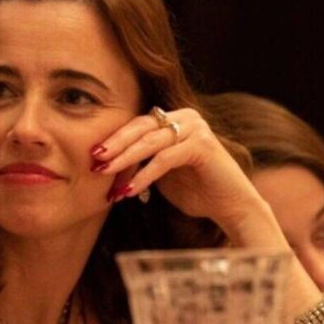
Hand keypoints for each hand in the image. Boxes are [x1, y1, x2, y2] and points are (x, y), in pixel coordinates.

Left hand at [92, 107, 263, 230]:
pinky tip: (129, 189)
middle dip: (114, 145)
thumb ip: (139, 163)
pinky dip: (145, 174)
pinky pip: (165, 159)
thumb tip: (104, 165)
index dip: (113, 140)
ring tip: (105, 173)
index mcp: (174, 119)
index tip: (92, 155)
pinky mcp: (202, 145)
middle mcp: (185, 117)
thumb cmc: (195, 191)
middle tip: (94, 159)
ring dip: (125, 159)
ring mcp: (196, 128)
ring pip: (150, 142)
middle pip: (140, 127)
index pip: (136, 125)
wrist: (231, 206)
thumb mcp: (160, 174)